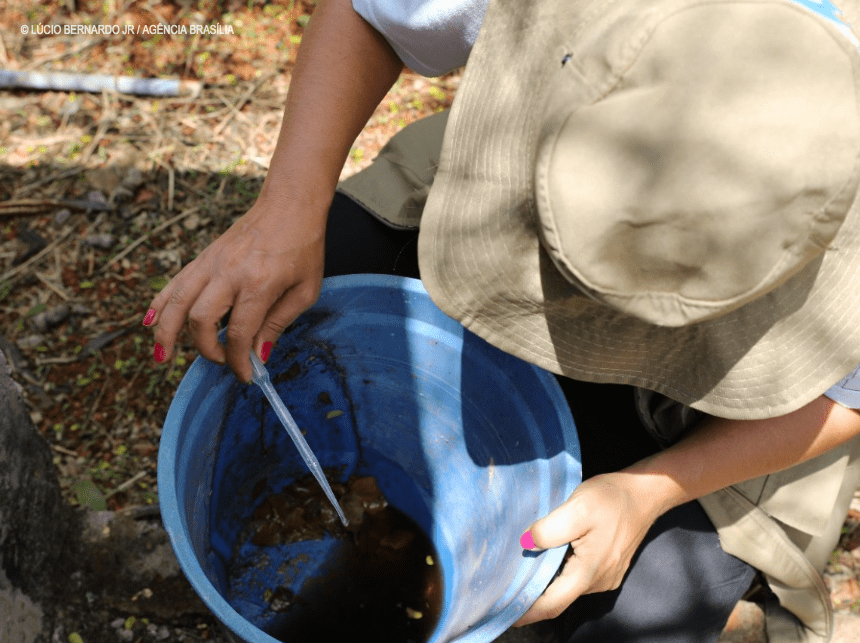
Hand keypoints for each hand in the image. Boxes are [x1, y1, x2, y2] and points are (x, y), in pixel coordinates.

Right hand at [144, 195, 325, 382]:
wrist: (290, 206)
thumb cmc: (304, 247)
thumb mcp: (305, 291)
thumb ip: (278, 323)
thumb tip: (257, 354)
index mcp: (259, 284)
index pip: (238, 332)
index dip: (238, 360)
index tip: (246, 375)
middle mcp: (229, 273)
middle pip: (201, 319)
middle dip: (206, 348)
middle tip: (221, 360)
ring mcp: (212, 263)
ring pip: (177, 301)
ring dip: (166, 331)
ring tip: (162, 356)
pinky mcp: (204, 257)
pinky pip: (175, 282)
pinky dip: (159, 302)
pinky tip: (150, 321)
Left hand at [514, 472, 660, 626]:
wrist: (645, 493)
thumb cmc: (612, 499)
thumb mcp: (577, 508)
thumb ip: (549, 529)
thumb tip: (525, 544)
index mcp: (588, 572)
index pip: (552, 604)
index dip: (527, 612)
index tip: (505, 613)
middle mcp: (598, 581)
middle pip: (558, 597)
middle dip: (531, 595)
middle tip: (504, 588)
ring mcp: (605, 576)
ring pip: (568, 586)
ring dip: (546, 581)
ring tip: (519, 571)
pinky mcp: (608, 567)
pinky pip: (578, 576)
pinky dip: (559, 572)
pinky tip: (546, 558)